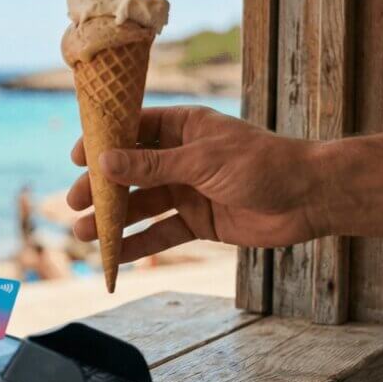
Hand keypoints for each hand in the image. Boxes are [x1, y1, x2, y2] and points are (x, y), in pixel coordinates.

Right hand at [67, 106, 326, 261]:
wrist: (309, 199)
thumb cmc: (262, 164)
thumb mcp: (201, 161)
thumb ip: (152, 165)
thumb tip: (104, 161)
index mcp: (183, 128)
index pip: (132, 129)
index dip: (103, 142)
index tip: (76, 158)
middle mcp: (181, 157)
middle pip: (130, 171)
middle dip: (101, 188)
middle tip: (73, 203)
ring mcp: (188, 190)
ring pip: (141, 205)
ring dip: (113, 218)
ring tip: (83, 234)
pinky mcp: (198, 221)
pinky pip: (161, 232)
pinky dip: (139, 243)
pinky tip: (114, 254)